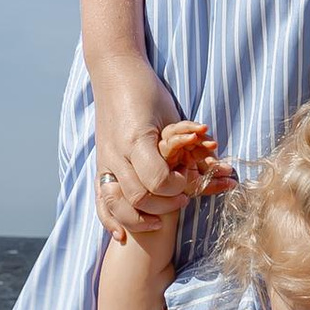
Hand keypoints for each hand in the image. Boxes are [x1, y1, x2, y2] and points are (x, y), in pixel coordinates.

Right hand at [92, 68, 208, 244]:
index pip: (157, 179)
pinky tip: (122, 235)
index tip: (189, 184)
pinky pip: (99, 200)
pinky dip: (110, 220)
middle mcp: (117, 153)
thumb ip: (184, 138)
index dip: (177, 187)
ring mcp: (105, 161)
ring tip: (157, 222)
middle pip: (139, 196)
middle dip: (164, 205)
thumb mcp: (169, 112)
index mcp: (137, 139)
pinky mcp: (99, 165)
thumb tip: (211, 151)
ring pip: (116, 204)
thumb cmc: (146, 91)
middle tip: (183, 200)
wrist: (114, 73)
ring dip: (138, 219)